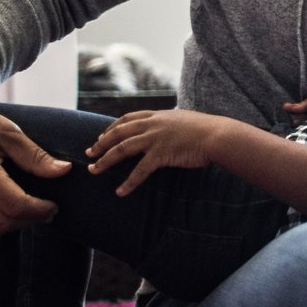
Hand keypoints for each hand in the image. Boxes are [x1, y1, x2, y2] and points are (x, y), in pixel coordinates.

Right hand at [0, 83, 71, 240]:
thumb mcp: (7, 132)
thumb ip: (35, 156)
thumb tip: (65, 170)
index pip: (16, 206)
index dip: (40, 210)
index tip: (53, 206)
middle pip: (0, 223)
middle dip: (27, 221)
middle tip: (42, 211)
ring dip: (4, 228)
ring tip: (20, 214)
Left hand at [85, 109, 233, 194]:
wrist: (218, 135)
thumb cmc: (207, 130)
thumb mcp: (184, 120)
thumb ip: (171, 124)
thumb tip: (169, 129)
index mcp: (158, 115)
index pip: (127, 118)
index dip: (111, 127)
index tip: (102, 135)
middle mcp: (152, 124)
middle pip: (118, 132)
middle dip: (100, 143)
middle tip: (89, 153)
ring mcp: (155, 138)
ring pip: (122, 149)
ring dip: (105, 160)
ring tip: (93, 170)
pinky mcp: (161, 154)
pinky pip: (140, 170)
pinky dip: (129, 182)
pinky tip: (120, 191)